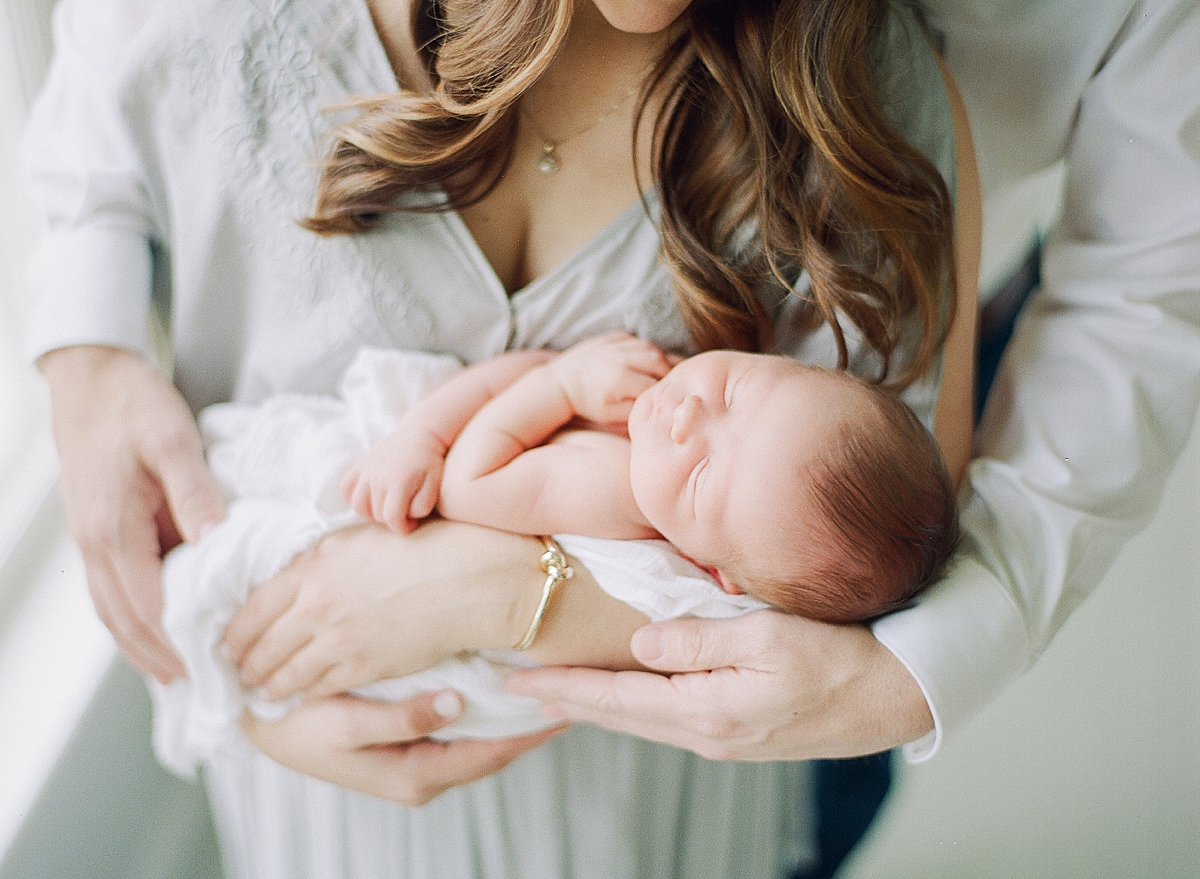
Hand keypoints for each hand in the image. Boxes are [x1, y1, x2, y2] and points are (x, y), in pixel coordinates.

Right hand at [39, 345, 225, 681]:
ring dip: (143, 643)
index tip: (208, 669)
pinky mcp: (97, 528)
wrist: (91, 374)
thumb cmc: (132, 402)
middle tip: (198, 687)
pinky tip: (161, 624)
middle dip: (158, 657)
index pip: (147, 605)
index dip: (177, 642)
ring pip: (113, 609)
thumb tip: (217, 544)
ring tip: (180, 671)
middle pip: (124, 620)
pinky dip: (135, 615)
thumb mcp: (173, 441)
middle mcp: (94, 542)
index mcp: (112, 528)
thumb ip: (195, 494)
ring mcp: (91, 537)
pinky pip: (114, 587)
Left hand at [223, 520, 541, 701]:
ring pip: (284, 671)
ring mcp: (336, 640)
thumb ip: (323, 558)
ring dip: (267, 684)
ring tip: (260, 691)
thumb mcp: (361, 536)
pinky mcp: (362, 667)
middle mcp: (314, 605)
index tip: (227, 641)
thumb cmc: (425, 545)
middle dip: (243, 662)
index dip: (235, 630)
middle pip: (260, 644)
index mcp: (312, 566)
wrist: (468, 579)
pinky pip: (318, 687)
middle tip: (235, 672)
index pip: (253, 606)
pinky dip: (301, 695)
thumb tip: (302, 570)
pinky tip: (295, 699)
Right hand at [240, 690, 564, 805]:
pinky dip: (489, 715)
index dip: (527, 732)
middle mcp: (422, 775)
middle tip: (571, 692)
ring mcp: (419, 762)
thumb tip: (452, 706)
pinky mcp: (412, 746)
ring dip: (515, 720)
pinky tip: (504, 689)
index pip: (487, 755)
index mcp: (413, 774)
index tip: (562, 705)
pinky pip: (465, 735)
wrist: (263, 726)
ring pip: (482, 743)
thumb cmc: (299, 725)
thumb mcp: (343, 725)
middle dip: (531, 727)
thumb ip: (398, 719)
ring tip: (549, 689)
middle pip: (494, 753)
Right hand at [341, 426, 445, 532]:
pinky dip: (354, 497)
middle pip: (377, 514)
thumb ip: (423, 504)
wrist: (419, 435)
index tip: (411, 524)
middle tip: (404, 512)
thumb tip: (407, 516)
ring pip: (358, 505)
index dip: (402, 528)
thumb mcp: (435, 484)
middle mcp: (378, 476)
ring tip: (386, 507)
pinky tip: (369, 497)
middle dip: (392, 519)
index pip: (392, 518)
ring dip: (372, 512)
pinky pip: (346, 488)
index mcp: (399, 481)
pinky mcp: (359, 464)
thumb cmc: (429, 462)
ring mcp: (365, 469)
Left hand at [507, 610, 933, 760]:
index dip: (563, 688)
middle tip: (520, 688)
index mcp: (707, 712)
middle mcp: (707, 735)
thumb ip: (698, 639)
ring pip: (642, 719)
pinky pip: (668, 717)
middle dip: (568, 701)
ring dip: (598, 704)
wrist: (899, 695)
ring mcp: (723, 738)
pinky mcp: (740, 730)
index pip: (615, 700)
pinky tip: (624, 691)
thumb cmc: (841, 657)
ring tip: (561, 687)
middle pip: (620, 717)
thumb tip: (639, 640)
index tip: (517, 680)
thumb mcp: (767, 636)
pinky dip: (633, 705)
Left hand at [550, 332, 676, 423]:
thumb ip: (636, 410)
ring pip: (649, 347)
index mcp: (620, 379)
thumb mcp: (610, 415)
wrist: (561, 382)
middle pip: (658, 361)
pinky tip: (643, 359)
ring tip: (660, 372)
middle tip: (670, 383)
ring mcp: (614, 344)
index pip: (655, 384)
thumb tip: (658, 404)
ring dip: (659, 359)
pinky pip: (636, 339)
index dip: (664, 391)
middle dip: (668, 372)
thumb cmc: (587, 403)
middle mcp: (619, 358)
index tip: (668, 398)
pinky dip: (644, 348)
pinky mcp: (610, 337)